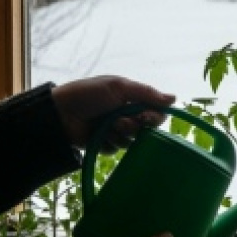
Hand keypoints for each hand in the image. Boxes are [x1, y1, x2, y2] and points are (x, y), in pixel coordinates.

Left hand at [51, 75, 175, 149]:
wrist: (61, 113)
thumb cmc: (89, 94)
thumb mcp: (119, 87)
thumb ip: (147, 93)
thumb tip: (174, 98)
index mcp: (132, 100)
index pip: (156, 112)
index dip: (154, 116)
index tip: (145, 116)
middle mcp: (127, 116)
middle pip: (146, 129)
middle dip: (135, 126)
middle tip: (121, 122)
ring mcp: (116, 131)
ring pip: (132, 141)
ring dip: (121, 134)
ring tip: (106, 126)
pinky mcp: (105, 144)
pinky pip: (117, 150)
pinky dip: (110, 142)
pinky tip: (99, 135)